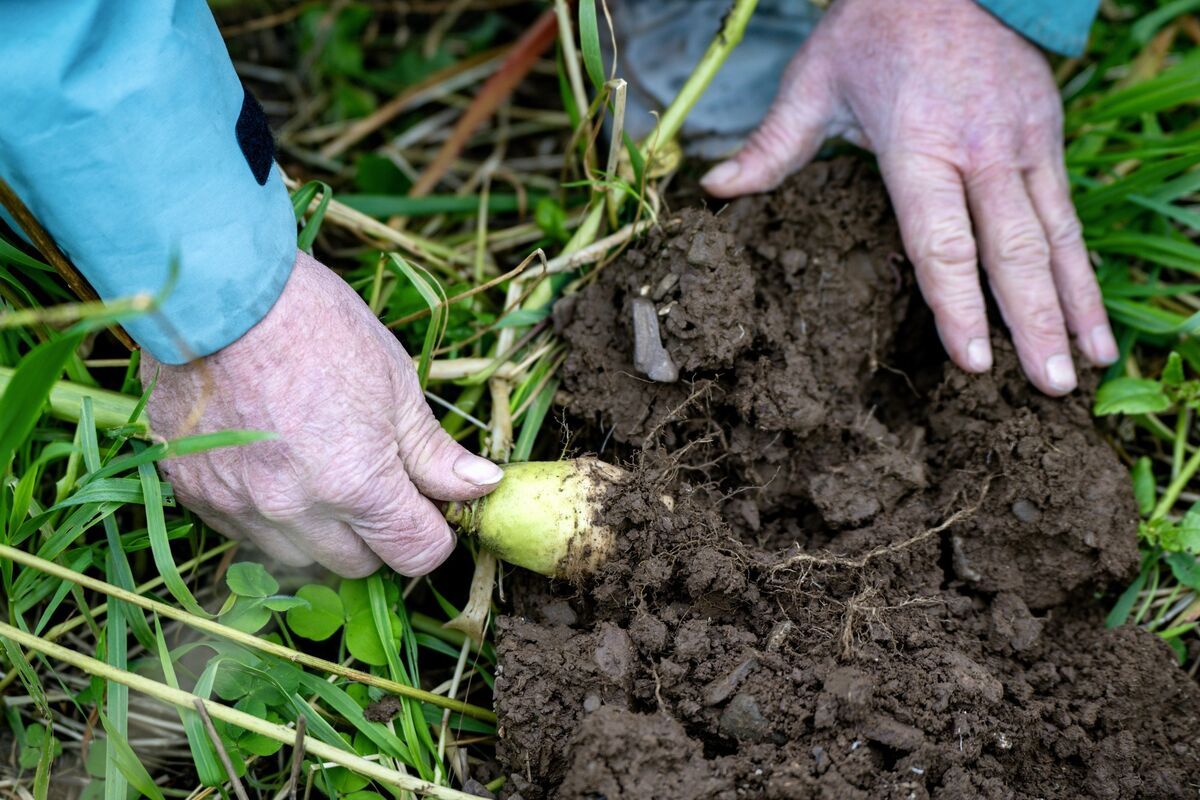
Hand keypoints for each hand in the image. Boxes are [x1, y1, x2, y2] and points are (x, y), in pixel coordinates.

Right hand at [141, 250, 503, 576]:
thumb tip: (481, 485)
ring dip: (323, 532)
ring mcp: (238, 506)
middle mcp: (294, 512)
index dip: (433, 530)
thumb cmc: (317, 325)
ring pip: (299, 558)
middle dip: (379, 534)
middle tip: (378, 479)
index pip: (416, 555)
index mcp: (356, 485)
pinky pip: (245, 533)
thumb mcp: (395, 383)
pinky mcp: (194, 493)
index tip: (428, 502)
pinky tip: (275, 466)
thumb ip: (434, 452)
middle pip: (359, 565)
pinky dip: (269, 516)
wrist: (216, 292)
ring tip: (322, 469)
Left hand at [701, 0, 1116, 394]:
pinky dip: (1085, 268)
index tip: (973, 362)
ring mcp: (1024, 141)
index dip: (958, 306)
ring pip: (1057, 237)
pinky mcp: (1050, 134)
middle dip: (1033, 324)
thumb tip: (714, 189)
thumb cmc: (871, 29)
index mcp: (918, 144)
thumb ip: (770, 146)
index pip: (940, 241)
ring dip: (1076, 304)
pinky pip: (1070, 213)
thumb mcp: (812, 81)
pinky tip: (1093, 315)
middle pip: (1013, 251)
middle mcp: (981, 149)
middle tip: (1049, 388)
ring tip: (1091, 365)